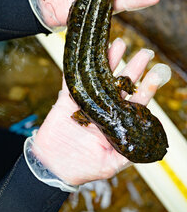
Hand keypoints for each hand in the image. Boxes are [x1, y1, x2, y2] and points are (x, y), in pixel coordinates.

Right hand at [32, 38, 170, 185]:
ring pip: (100, 77)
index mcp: (116, 121)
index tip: (157, 73)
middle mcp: (104, 108)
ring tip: (120, 43)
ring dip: (109, 60)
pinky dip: (75, 65)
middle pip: (121, 84)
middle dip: (133, 68)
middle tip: (144, 52)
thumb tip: (150, 145)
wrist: (53, 166)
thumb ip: (128, 154)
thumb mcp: (110, 164)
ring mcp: (86, 101)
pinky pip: (71, 79)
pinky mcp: (67, 99)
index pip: (135, 101)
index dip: (146, 87)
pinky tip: (84, 51)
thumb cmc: (82, 168)